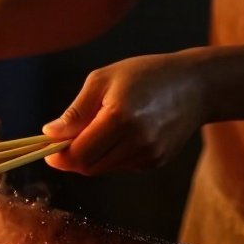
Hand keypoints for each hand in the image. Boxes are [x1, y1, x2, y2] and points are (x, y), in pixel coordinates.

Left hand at [41, 50, 208, 174]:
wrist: (195, 86)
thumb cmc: (146, 74)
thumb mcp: (104, 80)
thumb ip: (76, 111)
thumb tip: (50, 134)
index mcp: (121, 118)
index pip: (79, 154)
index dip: (59, 155)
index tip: (47, 147)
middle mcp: (137, 142)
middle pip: (89, 166)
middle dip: (72, 156)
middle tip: (68, 135)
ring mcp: (149, 155)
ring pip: (104, 169)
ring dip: (92, 155)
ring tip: (101, 125)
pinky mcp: (156, 162)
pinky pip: (122, 166)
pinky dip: (112, 155)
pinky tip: (122, 132)